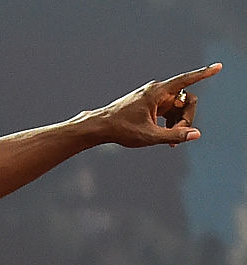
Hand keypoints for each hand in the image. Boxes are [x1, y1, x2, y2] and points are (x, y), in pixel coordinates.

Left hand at [97, 63, 221, 147]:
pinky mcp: (150, 105)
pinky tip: (168, 139)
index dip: (204, 74)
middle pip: (185, 100)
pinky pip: (168, 111)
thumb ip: (174, 135)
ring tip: (171, 142)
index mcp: (157, 92)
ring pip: (177, 107)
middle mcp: (157, 91)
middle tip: (179, 136)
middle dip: (187, 118)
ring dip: (179, 123)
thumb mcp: (149, 136)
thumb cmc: (122, 129)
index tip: (219, 67)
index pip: (186, 80)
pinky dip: (171, 123)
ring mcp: (153, 98)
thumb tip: (196, 134)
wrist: (100, 127)